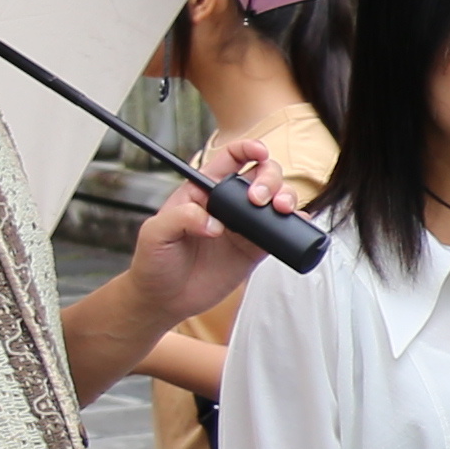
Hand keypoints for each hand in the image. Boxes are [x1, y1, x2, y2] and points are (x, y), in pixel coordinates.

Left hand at [130, 134, 293, 311]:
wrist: (164, 299)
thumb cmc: (154, 263)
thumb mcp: (156, 233)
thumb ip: (182, 217)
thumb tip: (215, 222)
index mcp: (203, 191)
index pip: (230, 159)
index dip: (248, 149)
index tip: (259, 152)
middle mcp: (226, 205)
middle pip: (261, 175)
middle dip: (270, 179)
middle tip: (260, 199)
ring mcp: (243, 226)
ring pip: (275, 200)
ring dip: (286, 198)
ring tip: (281, 210)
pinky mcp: (255, 249)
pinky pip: (281, 232)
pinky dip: (294, 225)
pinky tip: (295, 225)